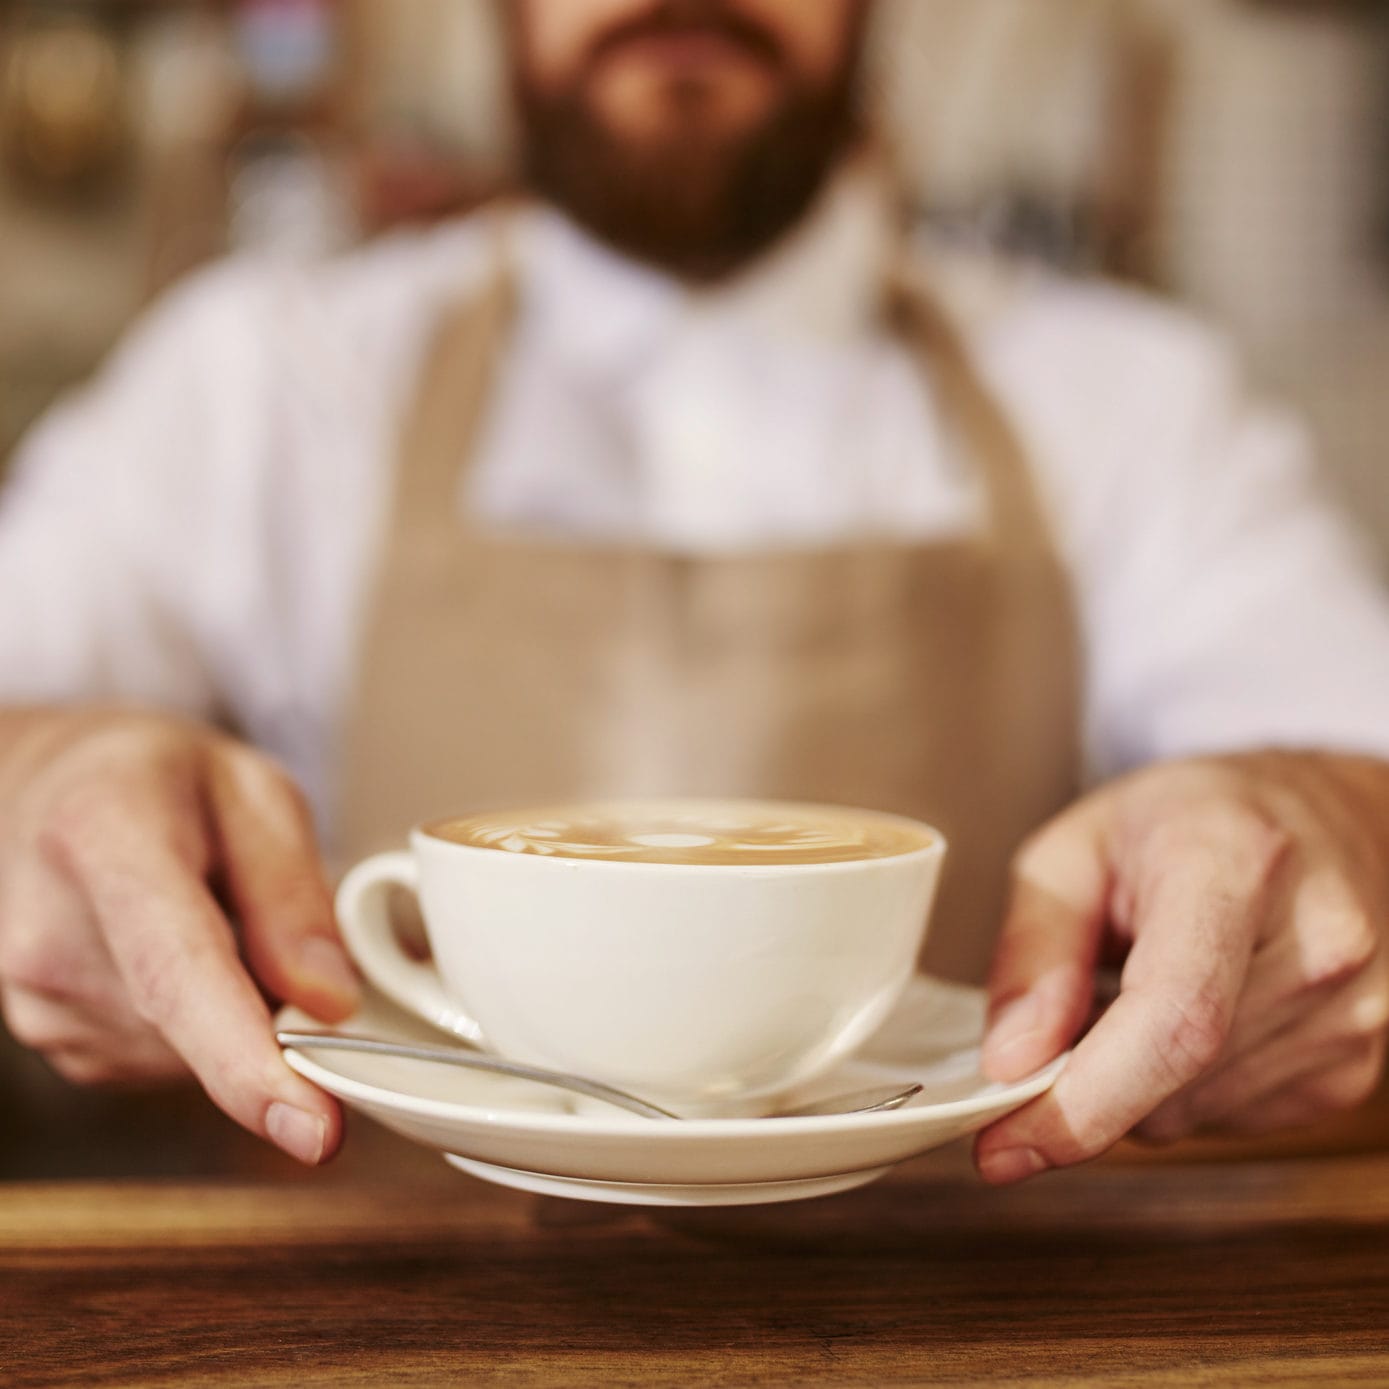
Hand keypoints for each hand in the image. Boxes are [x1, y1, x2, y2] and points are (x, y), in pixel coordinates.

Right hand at [0, 709, 359, 1163]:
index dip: (249, 1063)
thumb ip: (294, 893)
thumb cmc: (160, 780)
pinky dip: (203, 1021)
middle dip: (269, 1001)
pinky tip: (181, 952)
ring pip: (192, 1053)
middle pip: (198, 1025)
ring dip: (234, 1007)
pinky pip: (170, 1060)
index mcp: (104, 840)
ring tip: (205, 914)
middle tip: (260, 911)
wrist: (50, 788)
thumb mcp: (255, 792)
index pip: (179, 974)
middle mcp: (49, 934)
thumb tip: (330, 1003)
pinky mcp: (54, 1040)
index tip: (315, 1130)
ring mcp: (38, 999)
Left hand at [974, 751, 1388, 1183]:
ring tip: (1137, 986)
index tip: (1004, 1141)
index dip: (1084, 1100)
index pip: (1175, 1019)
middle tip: (1049, 1028)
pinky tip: (1188, 1012)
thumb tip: (1009, 1058)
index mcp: (1237, 866)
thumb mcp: (1074, 846)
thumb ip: (1034, 947)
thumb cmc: (1189, 820)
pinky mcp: (1355, 1069)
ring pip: (1192, 1115)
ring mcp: (1354, 1014)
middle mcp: (1318, 944)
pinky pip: (1229, 1118)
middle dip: (1080, 1083)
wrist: (1322, 816)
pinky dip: (1179, 1087)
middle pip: (1175, 1081)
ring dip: (1131, 1083)